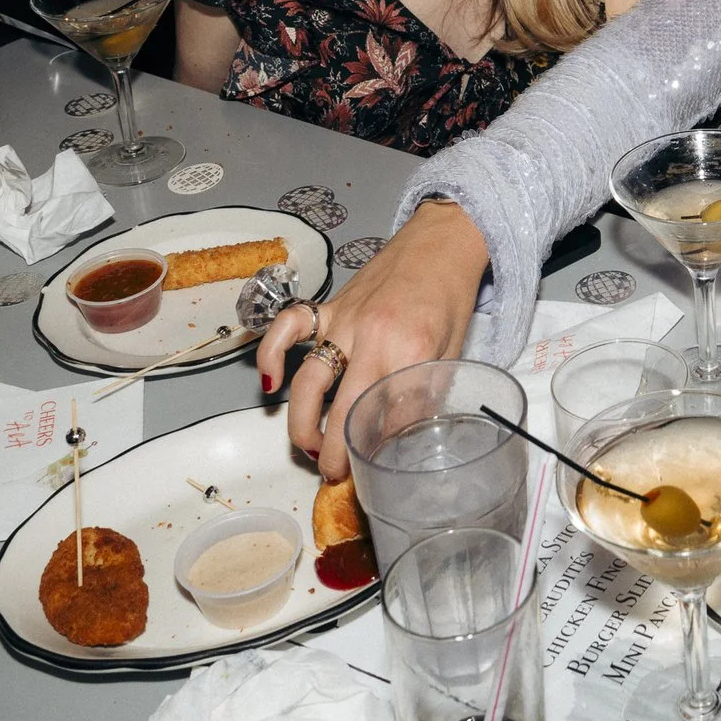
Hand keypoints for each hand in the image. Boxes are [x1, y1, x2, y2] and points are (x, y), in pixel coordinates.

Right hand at [258, 199, 489, 480]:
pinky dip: (271, 353)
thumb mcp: (451, 355)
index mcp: (410, 352)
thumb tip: (398, 439)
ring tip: (308, 448)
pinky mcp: (330, 306)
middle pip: (341, 409)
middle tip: (333, 475)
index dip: (372, 453)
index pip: (383, 418)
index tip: (368, 473)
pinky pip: (290, 327)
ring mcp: (345, 321)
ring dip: (302, 422)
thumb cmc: (450, 299)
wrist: (441, 244)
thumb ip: (424, 395)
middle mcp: (372, 339)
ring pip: (309, 380)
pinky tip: (269, 382)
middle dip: (333, 454)